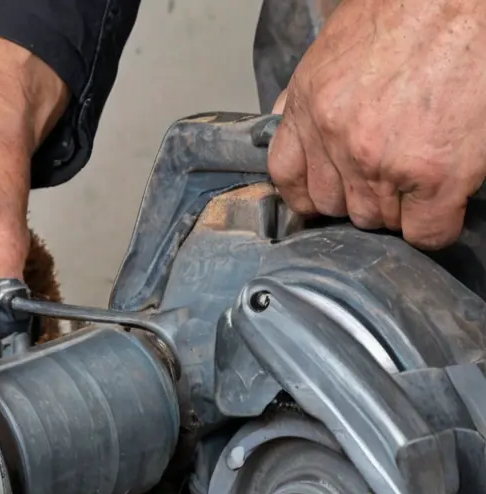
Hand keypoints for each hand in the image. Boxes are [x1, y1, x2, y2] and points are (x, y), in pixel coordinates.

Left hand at [269, 0, 485, 248]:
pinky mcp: (434, 177)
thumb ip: (311, 94)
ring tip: (421, 171)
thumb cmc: (413, 8)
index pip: (288, 179)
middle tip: (392, 170)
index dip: (311, 192)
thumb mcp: (338, 45)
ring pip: (378, 222)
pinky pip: (425, 233)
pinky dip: (434, 227)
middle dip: (360, 196)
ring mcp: (382, 163)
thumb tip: (292, 122)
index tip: (330, 191)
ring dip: (399, 208)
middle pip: (336, 206)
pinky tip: (443, 202)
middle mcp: (339, 140)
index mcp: (312, 106)